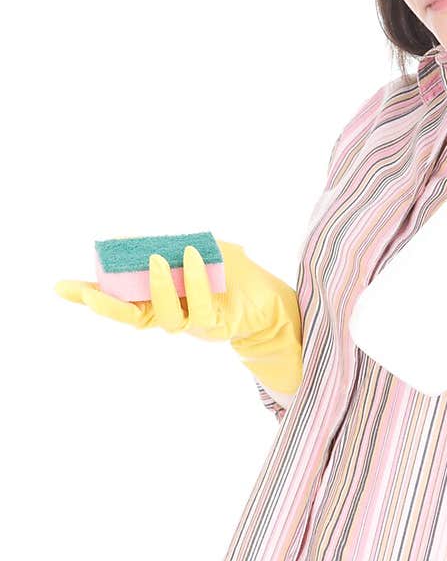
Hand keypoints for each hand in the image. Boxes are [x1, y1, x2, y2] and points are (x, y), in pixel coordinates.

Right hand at [55, 240, 302, 392]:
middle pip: (131, 317)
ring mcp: (192, 323)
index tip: (60, 287)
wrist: (272, 298)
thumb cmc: (233, 273)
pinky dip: (196, 282)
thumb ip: (174, 244)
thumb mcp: (201, 249)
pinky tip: (194, 257)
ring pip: (165, 317)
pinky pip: (200, 308)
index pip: (119, 298)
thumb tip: (144, 234)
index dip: (90, 295)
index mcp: (160, 296)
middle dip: (107, 307)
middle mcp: (170, 314)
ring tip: (156, 258)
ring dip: (158, 288)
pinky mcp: (216, 326)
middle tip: (89, 294)